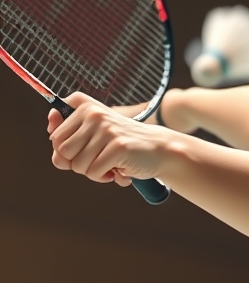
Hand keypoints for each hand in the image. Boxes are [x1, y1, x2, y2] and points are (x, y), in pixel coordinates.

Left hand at [48, 92, 171, 185]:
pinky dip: (104, 177)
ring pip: (77, 164)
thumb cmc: (121, 145)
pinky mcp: (118, 146)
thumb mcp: (92, 135)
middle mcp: (93, 114)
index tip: (84, 149)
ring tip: (109, 165)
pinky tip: (118, 170)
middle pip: (63, 151)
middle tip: (97, 160)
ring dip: (92, 172)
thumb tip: (57, 156)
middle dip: (77, 163)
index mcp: (83, 105)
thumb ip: (66, 141)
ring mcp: (106, 130)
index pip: (55, 136)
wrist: (158, 148)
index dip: (67, 151)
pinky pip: (94, 172)